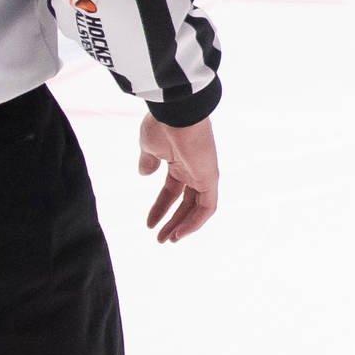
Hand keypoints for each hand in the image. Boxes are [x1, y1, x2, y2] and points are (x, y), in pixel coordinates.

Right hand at [139, 113, 219, 243]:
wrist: (176, 113)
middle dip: (173, 221)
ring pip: (197, 208)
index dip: (160, 208)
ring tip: (168, 241)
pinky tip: (180, 233)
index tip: (149, 224)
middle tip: (160, 239)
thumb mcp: (149, 145)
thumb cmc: (161, 125)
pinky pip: (207, 207)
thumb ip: (148, 160)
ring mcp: (203, 173)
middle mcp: (193, 169)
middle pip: (185, 202)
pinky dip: (196, 222)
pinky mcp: (210, 178)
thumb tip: (144, 173)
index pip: (171, 191)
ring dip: (183, 226)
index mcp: (179, 161)